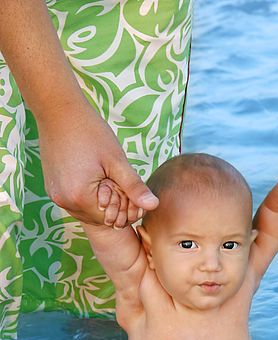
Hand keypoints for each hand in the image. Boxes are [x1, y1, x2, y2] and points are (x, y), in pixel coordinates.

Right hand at [37, 103, 157, 224]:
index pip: (112, 219)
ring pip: (88, 212)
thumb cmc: (90, 132)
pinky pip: (76, 203)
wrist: (58, 110)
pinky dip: (88, 196)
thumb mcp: (117, 161)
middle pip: (99, 218)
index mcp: (80, 197)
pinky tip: (93, 177)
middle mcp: (64, 201)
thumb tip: (154, 206)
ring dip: (101, 201)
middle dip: (113, 205)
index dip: (125, 208)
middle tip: (117, 181)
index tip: (128, 188)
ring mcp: (56, 196)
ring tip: (105, 177)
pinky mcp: (53, 189)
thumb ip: (134, 187)